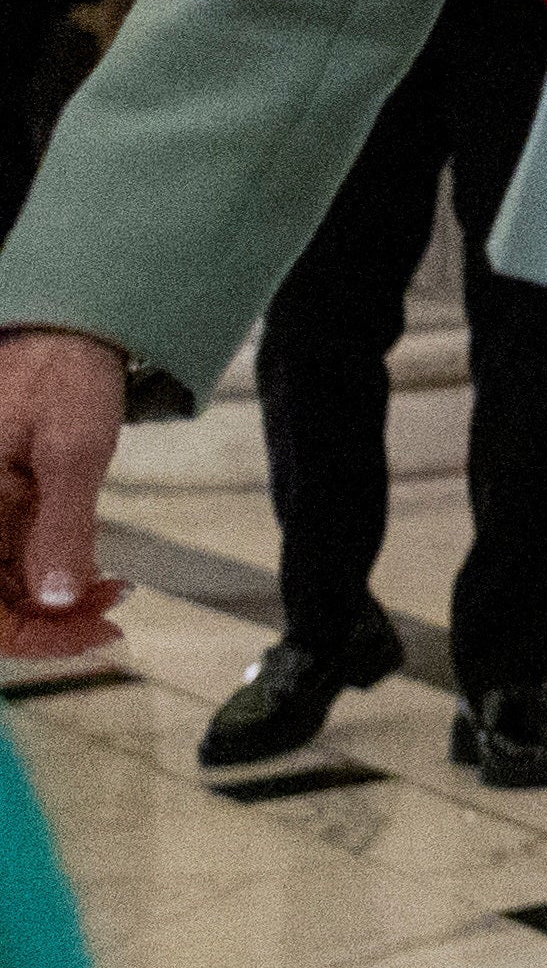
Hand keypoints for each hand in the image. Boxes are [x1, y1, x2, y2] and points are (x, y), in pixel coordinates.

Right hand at [0, 328, 128, 656]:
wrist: (65, 330)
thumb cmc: (63, 374)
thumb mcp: (74, 448)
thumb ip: (63, 525)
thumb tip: (60, 597)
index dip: (30, 638)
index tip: (97, 637)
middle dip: (48, 624)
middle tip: (114, 620)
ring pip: (2, 589)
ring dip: (55, 605)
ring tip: (114, 594)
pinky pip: (11, 564)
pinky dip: (54, 577)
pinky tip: (98, 577)